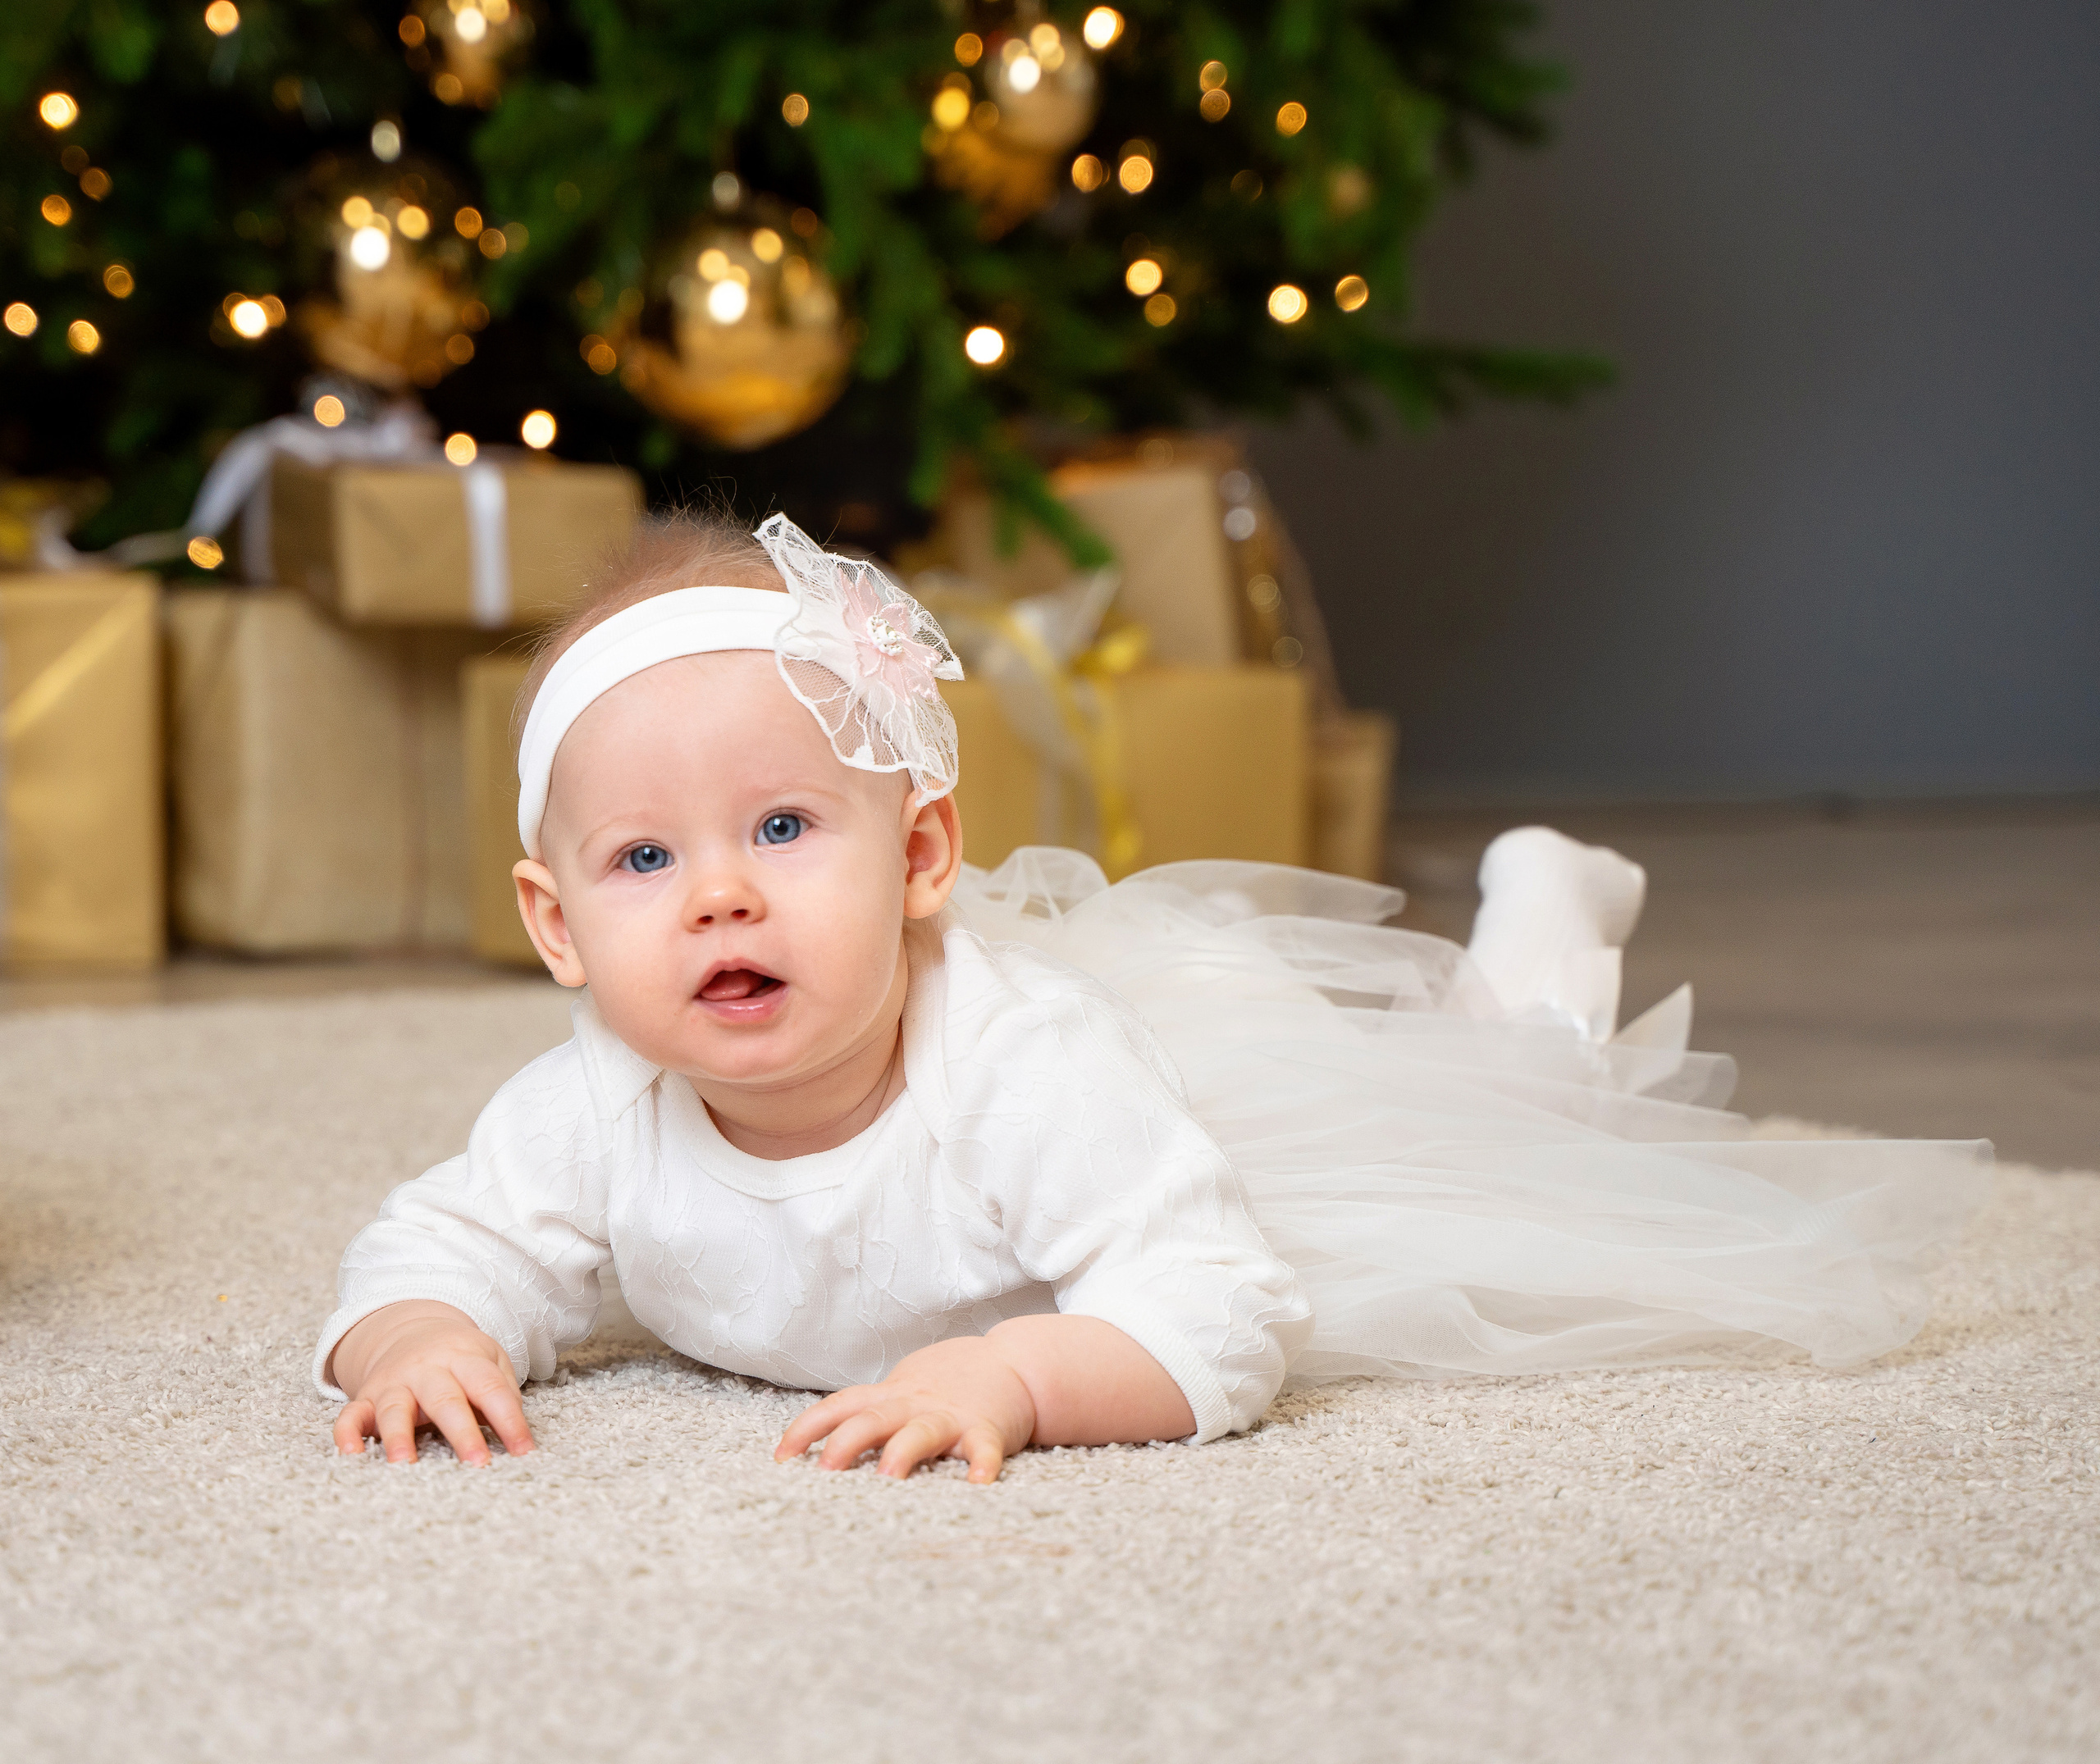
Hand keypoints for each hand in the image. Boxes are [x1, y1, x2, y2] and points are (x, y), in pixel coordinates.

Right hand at [329, 1300, 533, 1466]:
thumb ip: (503, 1392)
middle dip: (462, 1433)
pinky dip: (346, 1434)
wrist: (411, 1328)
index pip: (490, 1389)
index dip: (510, 1420)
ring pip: (395, 1409)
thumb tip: (518, 1432)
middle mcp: (426, 1370)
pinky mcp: (366, 1398)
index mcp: (464, 1358)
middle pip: (445, 1400)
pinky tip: (350, 1455)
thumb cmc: (460, 1357)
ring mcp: (393, 1383)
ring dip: (398, 1436)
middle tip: (478, 1465)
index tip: (525, 1451)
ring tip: (404, 1465)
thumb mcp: (489, 1360)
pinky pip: (350, 1415)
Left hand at [774, 1335, 1035, 1483]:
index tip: (780, 1457)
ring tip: (887, 1477)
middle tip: (824, 1469)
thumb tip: (822, 1448)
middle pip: (872, 1419)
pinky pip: (985, 1449)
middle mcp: (914, 1405)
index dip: (807, 1428)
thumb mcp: (904, 1391)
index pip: (839, 1407)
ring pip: (921, 1432)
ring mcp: (951, 1417)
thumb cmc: (949, 1384)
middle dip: (845, 1442)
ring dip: (902, 1452)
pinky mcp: (988, 1429)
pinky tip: (978, 1484)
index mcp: (891, 1397)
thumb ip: (871, 1414)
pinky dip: (982, 1465)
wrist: (1014, 1363)